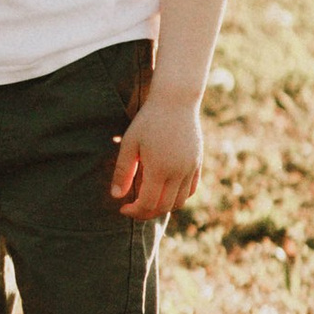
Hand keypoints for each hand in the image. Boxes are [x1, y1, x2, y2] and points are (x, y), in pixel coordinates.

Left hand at [111, 82, 201, 217]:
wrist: (176, 100)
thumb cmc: (148, 120)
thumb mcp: (129, 143)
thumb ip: (122, 171)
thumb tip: (116, 196)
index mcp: (159, 168)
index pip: (148, 204)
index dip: (134, 212)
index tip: (123, 208)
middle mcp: (178, 172)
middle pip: (164, 207)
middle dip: (146, 213)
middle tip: (133, 209)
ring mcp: (191, 168)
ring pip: (180, 202)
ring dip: (163, 207)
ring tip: (148, 201)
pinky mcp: (197, 163)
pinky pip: (191, 190)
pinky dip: (178, 197)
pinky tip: (165, 192)